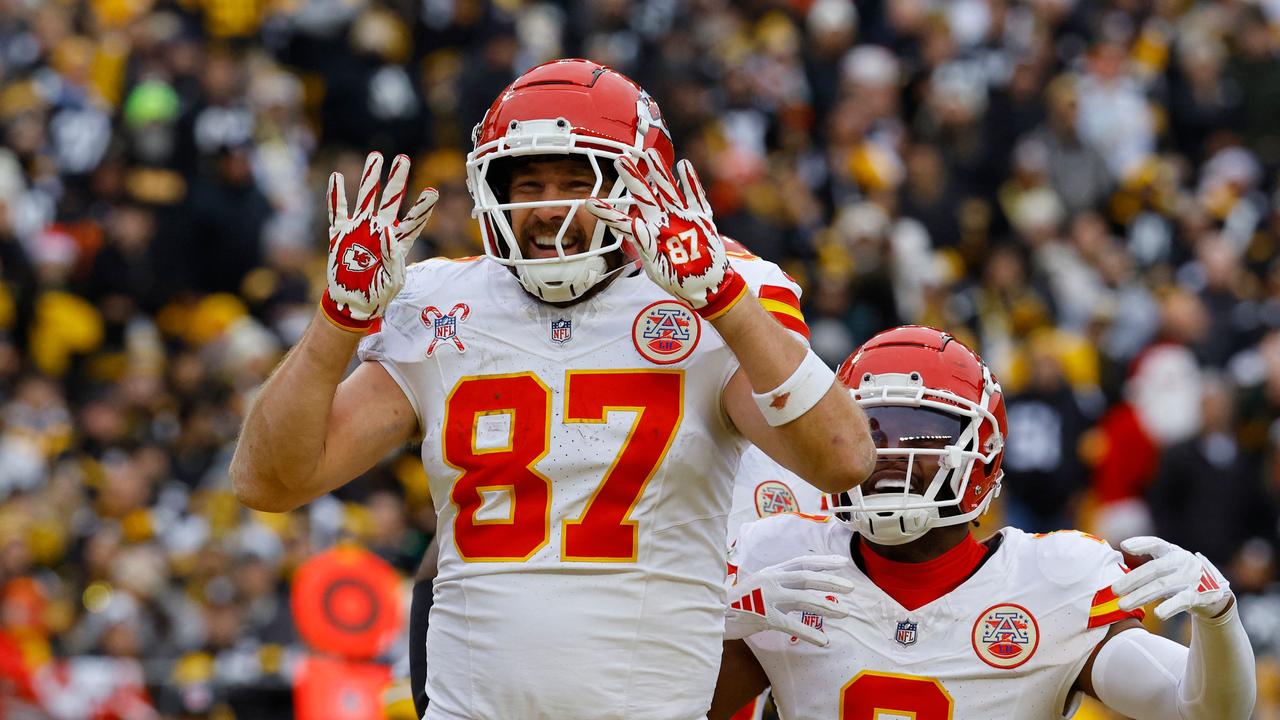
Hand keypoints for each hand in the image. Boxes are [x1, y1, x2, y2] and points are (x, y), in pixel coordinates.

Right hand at [321, 152, 437, 331]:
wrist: (354, 302)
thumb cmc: (379, 293)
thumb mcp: (393, 280)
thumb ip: (393, 257)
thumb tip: (387, 232)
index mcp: (398, 242)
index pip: (414, 220)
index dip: (423, 206)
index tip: (433, 191)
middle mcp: (380, 229)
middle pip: (391, 200)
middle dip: (396, 179)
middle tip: (402, 159)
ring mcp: (360, 229)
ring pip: (366, 197)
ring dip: (370, 178)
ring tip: (375, 157)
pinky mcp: (341, 234)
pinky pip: (337, 211)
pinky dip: (336, 195)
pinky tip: (336, 177)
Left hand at [587, 150, 746, 318]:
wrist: (705, 285)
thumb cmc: (677, 279)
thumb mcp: (656, 268)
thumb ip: (646, 246)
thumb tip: (637, 225)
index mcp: (647, 236)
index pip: (623, 221)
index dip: (607, 212)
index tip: (589, 203)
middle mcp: (662, 222)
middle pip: (645, 196)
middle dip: (633, 178)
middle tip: (620, 159)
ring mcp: (681, 218)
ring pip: (668, 191)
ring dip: (660, 172)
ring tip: (651, 153)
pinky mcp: (701, 220)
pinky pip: (695, 198)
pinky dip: (690, 182)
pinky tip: (684, 165)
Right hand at [724, 554, 853, 646]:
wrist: (712, 614)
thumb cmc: (736, 604)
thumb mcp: (758, 587)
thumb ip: (777, 585)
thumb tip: (799, 587)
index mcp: (770, 572)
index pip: (801, 562)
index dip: (823, 561)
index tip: (842, 562)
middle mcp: (770, 580)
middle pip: (806, 577)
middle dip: (830, 582)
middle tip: (850, 588)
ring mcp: (767, 597)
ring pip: (803, 598)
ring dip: (826, 605)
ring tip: (844, 612)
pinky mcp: (764, 616)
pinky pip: (792, 624)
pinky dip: (809, 633)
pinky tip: (823, 640)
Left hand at [1112, 536, 1231, 620]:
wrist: (1214, 591)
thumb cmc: (1179, 575)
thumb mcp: (1167, 565)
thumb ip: (1148, 566)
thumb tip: (1119, 569)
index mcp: (1172, 551)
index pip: (1156, 544)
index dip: (1141, 543)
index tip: (1124, 546)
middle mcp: (1182, 562)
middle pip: (1154, 569)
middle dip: (1132, 580)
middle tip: (1114, 590)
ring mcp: (1191, 578)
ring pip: (1162, 586)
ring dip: (1141, 596)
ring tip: (1122, 605)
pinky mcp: (1199, 595)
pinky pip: (1182, 601)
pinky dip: (1169, 607)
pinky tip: (1157, 614)